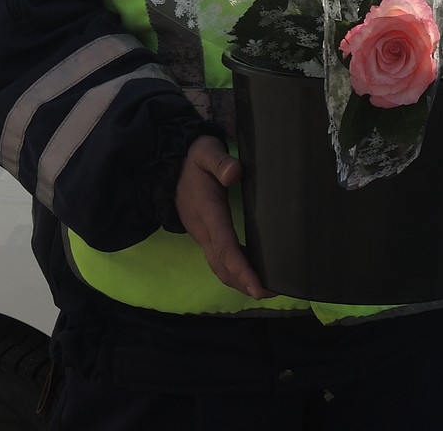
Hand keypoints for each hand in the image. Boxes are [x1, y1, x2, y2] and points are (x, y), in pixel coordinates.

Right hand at [174, 136, 273, 299]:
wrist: (169, 165)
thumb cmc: (193, 158)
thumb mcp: (205, 151)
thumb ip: (220, 161)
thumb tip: (235, 174)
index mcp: (207, 212)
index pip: (225, 247)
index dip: (242, 269)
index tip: (258, 288)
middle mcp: (203, 230)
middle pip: (223, 266)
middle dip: (246, 283)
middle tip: (273, 292)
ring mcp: (202, 235)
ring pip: (220, 267)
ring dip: (240, 281)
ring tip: (266, 288)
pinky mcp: (204, 235)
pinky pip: (218, 260)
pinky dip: (234, 271)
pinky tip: (250, 271)